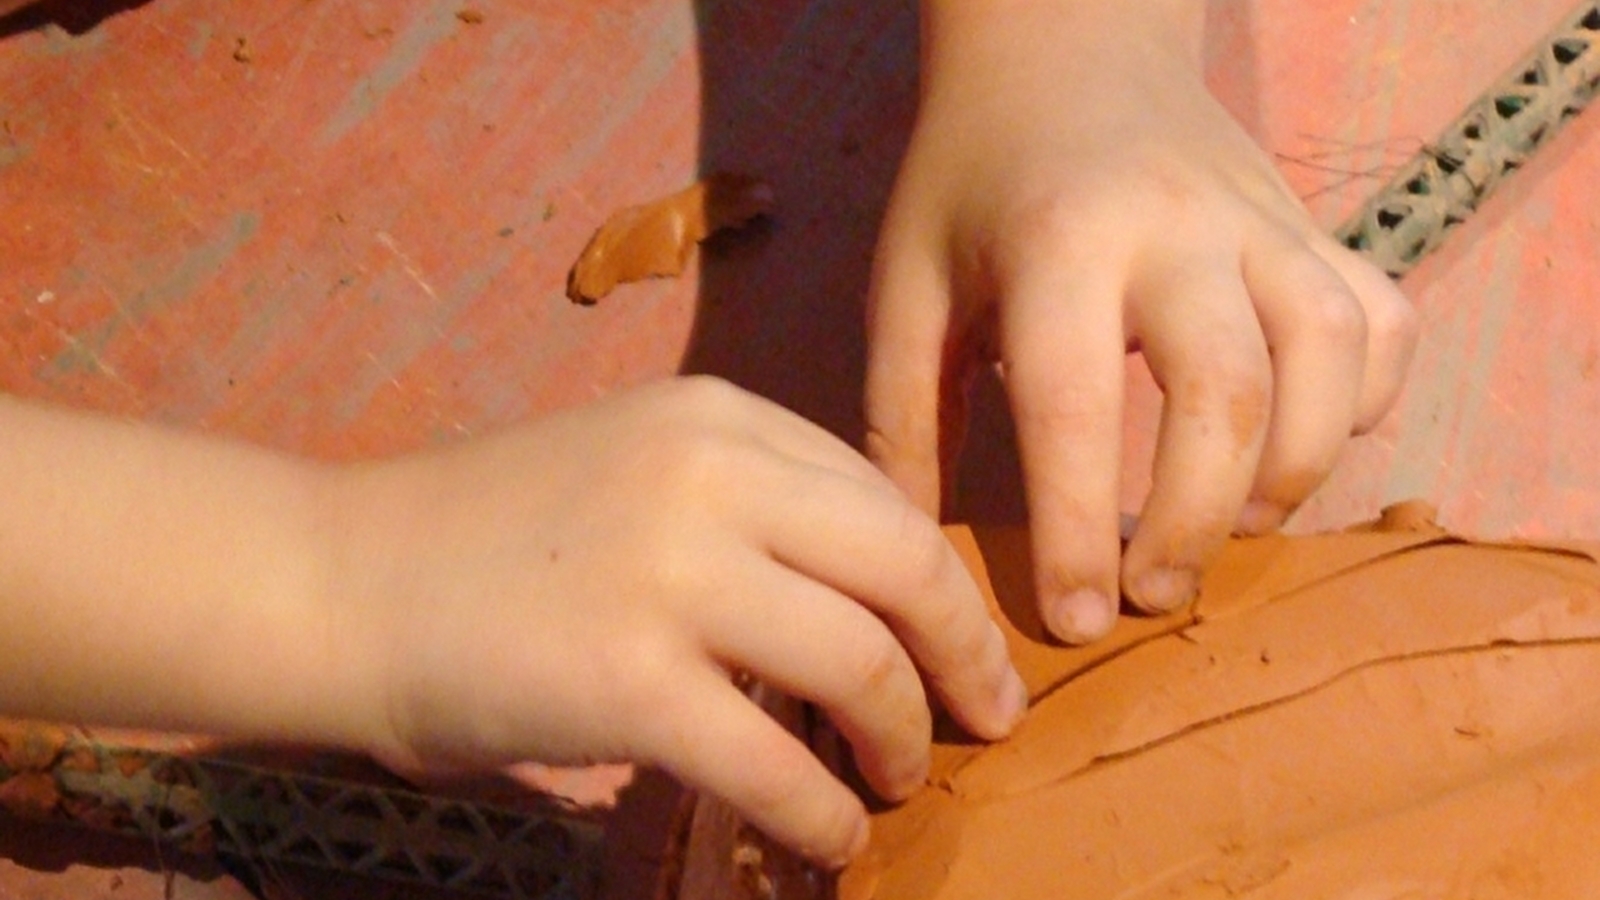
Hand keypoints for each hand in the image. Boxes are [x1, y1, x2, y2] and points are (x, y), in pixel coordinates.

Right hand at [328, 377, 1026, 866]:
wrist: (342, 580)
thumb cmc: (485, 532)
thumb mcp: (630, 468)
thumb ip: (744, 503)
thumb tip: (865, 595)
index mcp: (715, 414)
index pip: (880, 494)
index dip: (938, 580)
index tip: (963, 639)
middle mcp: (707, 474)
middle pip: (903, 564)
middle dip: (966, 651)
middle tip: (991, 711)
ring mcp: (669, 575)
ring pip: (858, 664)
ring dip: (903, 737)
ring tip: (902, 777)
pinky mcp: (629, 682)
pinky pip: (775, 762)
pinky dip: (826, 812)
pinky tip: (835, 837)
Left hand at [864, 0, 1416, 643]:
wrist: (1065, 47)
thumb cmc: (972, 180)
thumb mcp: (908, 284)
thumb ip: (903, 415)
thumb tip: (917, 550)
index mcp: (1057, 242)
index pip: (1073, 409)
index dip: (1074, 532)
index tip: (1075, 621)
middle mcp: (1177, 228)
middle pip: (1227, 394)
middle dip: (1196, 519)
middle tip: (1154, 592)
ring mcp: (1262, 221)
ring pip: (1329, 357)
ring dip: (1296, 470)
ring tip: (1236, 529)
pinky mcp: (1312, 225)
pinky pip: (1380, 321)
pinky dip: (1363, 402)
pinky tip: (1300, 444)